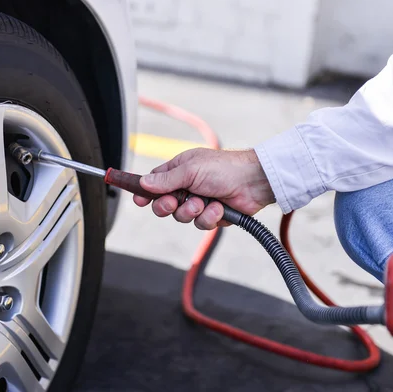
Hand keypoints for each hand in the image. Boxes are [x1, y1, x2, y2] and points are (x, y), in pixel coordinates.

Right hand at [133, 148, 274, 229]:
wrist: (253, 182)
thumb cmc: (223, 168)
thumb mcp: (190, 170)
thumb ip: (166, 180)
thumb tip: (144, 183)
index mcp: (180, 170)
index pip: (155, 182)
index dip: (146, 192)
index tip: (138, 200)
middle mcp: (188, 186)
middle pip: (164, 204)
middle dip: (168, 206)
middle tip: (174, 202)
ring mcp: (200, 201)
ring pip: (182, 216)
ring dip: (192, 211)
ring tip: (204, 202)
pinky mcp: (212, 215)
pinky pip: (201, 224)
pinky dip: (209, 217)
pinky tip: (219, 208)